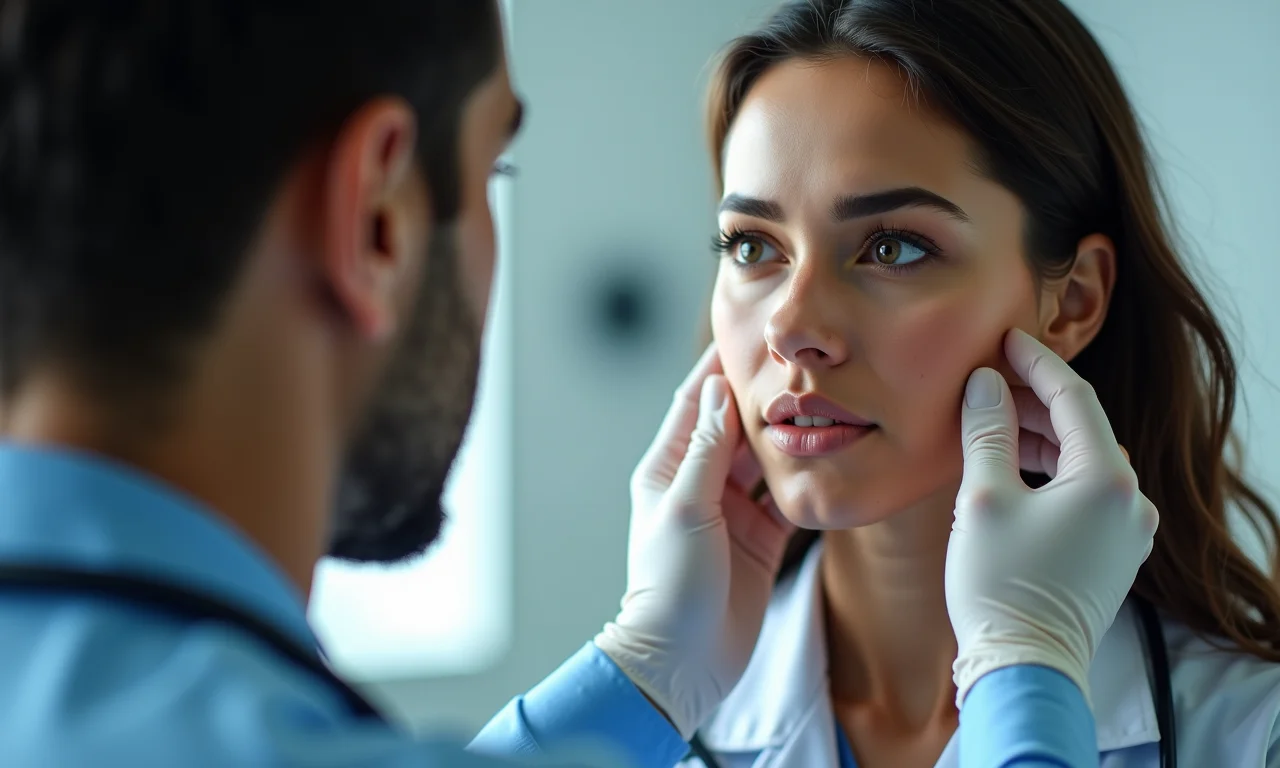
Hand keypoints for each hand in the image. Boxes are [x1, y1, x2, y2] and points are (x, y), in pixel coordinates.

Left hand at [594, 344, 792, 738]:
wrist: (684, 661)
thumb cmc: (670, 586)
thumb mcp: (687, 509)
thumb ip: (708, 451)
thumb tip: (720, 391)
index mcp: (670, 469)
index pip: (697, 403)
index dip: (720, 368)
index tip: (748, 335)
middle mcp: (701, 484)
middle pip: (736, 426)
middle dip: (764, 396)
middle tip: (801, 362)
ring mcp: (732, 512)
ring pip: (765, 458)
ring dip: (789, 433)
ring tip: (824, 398)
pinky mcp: (761, 539)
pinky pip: (786, 496)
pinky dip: (805, 475)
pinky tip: (831, 452)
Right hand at [946, 329, 1158, 705]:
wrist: (1025, 666)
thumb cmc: (1000, 583)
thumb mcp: (983, 496)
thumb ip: (988, 429)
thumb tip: (985, 382)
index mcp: (1106, 479)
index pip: (1073, 397)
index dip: (1036, 362)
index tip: (1006, 338)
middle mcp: (1131, 501)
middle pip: (1081, 428)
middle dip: (1034, 400)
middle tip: (988, 381)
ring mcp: (1128, 530)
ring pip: (1083, 460)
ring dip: (1040, 437)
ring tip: (992, 424)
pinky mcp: (1114, 553)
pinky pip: (1086, 492)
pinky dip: (1051, 471)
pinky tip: (1013, 469)